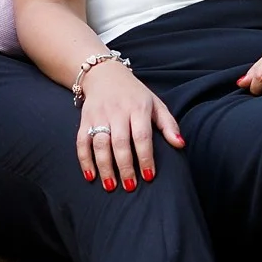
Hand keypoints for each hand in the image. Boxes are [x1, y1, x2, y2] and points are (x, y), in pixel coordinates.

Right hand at [77, 58, 185, 192]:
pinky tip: (91, 176)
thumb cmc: (135, 95)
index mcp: (138, 108)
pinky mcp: (85, 119)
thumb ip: (168, 124)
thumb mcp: (156, 104)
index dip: (145, 157)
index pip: (142, 136)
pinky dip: (84, 160)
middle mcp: (117, 111)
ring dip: (104, 167)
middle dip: (125, 167)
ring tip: (111, 186)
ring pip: (100, 144)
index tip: (149, 177)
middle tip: (130, 187)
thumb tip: (180, 144)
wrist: (104, 74)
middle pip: (120, 142)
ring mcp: (99, 115)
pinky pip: (82, 142)